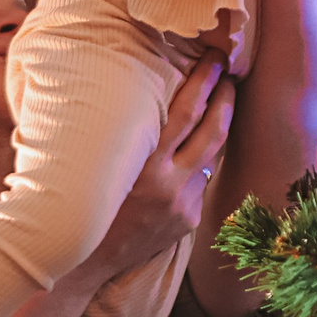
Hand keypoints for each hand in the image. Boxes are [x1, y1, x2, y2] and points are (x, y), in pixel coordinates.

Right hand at [80, 54, 234, 284]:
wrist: (86, 257)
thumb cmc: (85, 198)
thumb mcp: (103, 160)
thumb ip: (128, 132)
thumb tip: (142, 90)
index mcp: (145, 164)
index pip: (186, 113)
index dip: (204, 83)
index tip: (216, 60)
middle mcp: (169, 184)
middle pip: (212, 132)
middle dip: (225, 99)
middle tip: (231, 75)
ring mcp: (183, 204)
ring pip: (213, 156)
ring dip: (220, 127)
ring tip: (225, 101)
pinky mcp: (188, 220)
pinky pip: (202, 182)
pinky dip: (202, 161)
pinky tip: (201, 146)